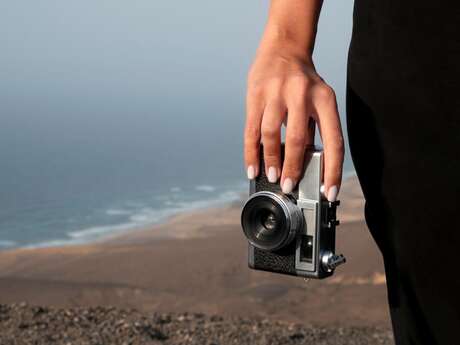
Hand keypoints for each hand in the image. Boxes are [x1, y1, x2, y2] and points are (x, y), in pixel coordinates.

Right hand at [244, 48, 343, 200]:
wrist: (283, 48)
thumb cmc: (304, 81)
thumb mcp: (318, 99)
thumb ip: (312, 128)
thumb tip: (304, 164)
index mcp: (325, 99)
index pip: (334, 141)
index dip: (333, 170)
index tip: (329, 193)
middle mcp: (302, 95)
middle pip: (297, 140)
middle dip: (292, 168)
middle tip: (288, 186)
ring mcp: (276, 93)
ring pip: (271, 135)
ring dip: (270, 160)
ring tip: (270, 176)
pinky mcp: (255, 94)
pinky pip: (251, 130)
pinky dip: (251, 153)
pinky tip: (252, 168)